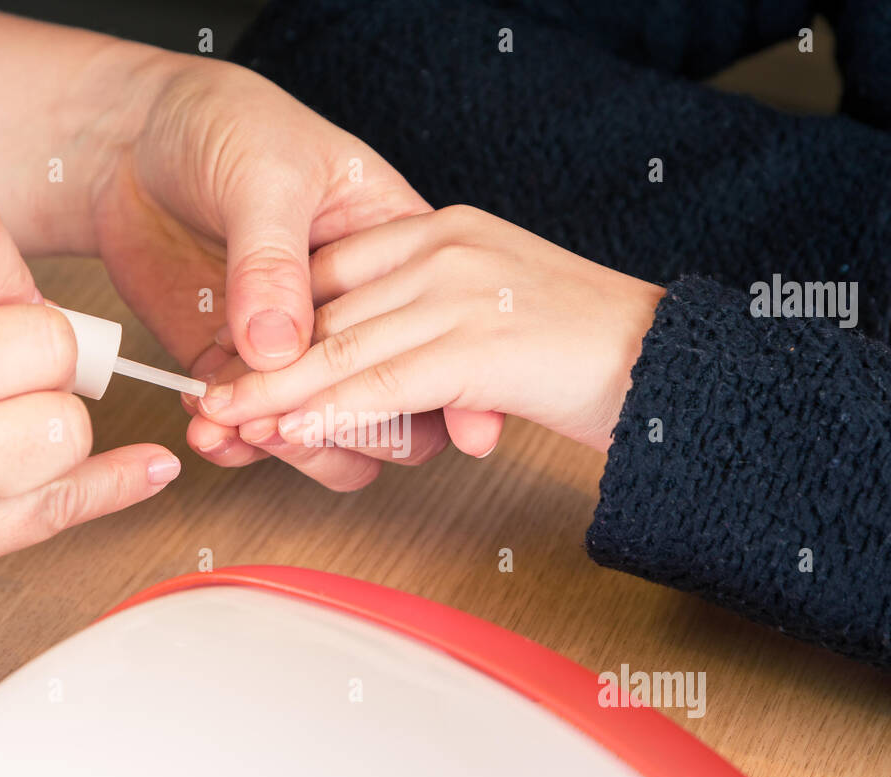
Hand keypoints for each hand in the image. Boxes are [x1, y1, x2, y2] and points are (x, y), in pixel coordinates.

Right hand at [0, 181, 178, 679]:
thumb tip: (14, 295)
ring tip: (12, 435)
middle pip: (42, 338)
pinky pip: (62, 507)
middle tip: (12, 377)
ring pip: (62, 426)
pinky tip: (146, 469)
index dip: (1, 260)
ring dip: (55, 428)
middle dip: (45, 355)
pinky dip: (116, 486)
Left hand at [86, 52, 493, 488]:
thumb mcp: (264, 174)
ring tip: (244, 433)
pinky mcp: (249, 366)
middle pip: (402, 404)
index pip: (447, 332)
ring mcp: (307, 345)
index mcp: (401, 248)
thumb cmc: (226, 123)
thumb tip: (280, 347)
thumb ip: (272, 259)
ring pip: (339, 431)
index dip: (456, 388)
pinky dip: (240, 438)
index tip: (467, 428)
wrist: (134, 135)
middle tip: (295, 429)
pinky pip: (266, 424)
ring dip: (297, 447)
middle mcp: (365, 307)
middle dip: (355, 430)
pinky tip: (210, 428)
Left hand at [196, 205, 663, 455]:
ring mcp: (462, 289)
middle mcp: (445, 248)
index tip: (234, 372)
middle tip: (209, 412)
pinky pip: (382, 383)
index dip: (281, 331)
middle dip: (262, 373)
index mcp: (443, 229)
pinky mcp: (480, 341)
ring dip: (276, 397)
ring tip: (225, 429)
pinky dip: (328, 412)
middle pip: (327, 314)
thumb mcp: (494, 314)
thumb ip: (424, 327)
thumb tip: (363, 371)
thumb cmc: (594, 344)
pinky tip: (290, 434)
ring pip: (342, 349)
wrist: (681, 362)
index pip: (336, 279)